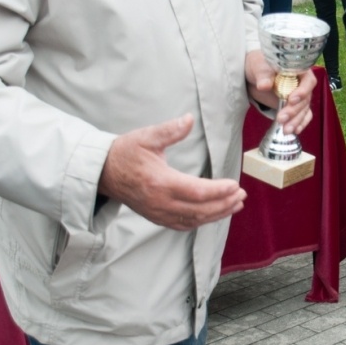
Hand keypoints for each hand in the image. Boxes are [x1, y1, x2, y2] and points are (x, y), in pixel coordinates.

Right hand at [98, 115, 244, 230]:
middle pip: (200, 210)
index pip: (196, 191)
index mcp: (160, 182)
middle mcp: (160, 202)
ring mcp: (158, 213)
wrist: (104, 173)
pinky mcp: (156, 217)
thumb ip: (170, 130)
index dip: (218, 190)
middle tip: (241, 195)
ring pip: (194, 220)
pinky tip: (214, 214)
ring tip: (235, 204)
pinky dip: (202, 221)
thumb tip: (189, 119)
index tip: (235, 185)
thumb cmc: (125, 153)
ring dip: (217, 214)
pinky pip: (184, 225)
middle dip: (224, 204)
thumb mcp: (146, 136)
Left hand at [245, 50, 315, 136]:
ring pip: (303, 110)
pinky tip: (294, 131)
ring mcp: (300, 96)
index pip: (308, 81)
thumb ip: (263, 75)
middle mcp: (303, 84)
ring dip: (296, 121)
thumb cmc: (260, 65)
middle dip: (294, 111)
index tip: (291, 100)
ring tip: (285, 130)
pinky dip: (299, 124)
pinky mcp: (295, 106)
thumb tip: (264, 85)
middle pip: (305, 99)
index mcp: (299, 70)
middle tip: (282, 118)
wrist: (255, 74)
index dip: (302, 91)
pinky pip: (302, 116)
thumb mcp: (260, 67)